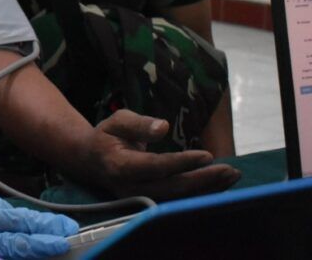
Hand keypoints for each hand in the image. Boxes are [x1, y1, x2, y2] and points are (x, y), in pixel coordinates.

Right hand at [76, 109, 240, 199]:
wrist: (92, 161)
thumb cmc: (107, 136)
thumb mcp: (117, 121)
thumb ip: (139, 124)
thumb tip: (163, 127)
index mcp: (119, 166)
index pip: (155, 167)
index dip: (181, 163)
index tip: (207, 155)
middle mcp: (130, 188)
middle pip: (171, 188)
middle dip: (203, 180)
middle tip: (229, 170)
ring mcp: (140, 199)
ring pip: (178, 198)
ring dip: (208, 189)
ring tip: (232, 175)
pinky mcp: (151, 203)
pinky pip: (179, 200)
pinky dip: (202, 193)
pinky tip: (221, 183)